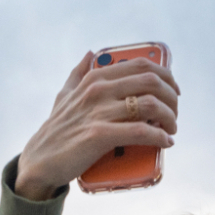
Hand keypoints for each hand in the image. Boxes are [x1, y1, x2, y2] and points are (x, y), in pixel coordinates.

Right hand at [13, 52, 178, 199]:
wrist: (39, 161)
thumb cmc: (56, 129)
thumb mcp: (64, 94)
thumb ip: (77, 73)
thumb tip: (89, 53)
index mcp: (95, 77)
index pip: (141, 65)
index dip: (166, 76)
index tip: (175, 91)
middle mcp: (98, 90)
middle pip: (151, 82)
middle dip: (172, 98)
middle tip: (175, 114)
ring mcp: (99, 112)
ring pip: (151, 105)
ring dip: (170, 118)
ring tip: (172, 130)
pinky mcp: (99, 136)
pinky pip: (141, 131)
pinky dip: (159, 137)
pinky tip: (166, 142)